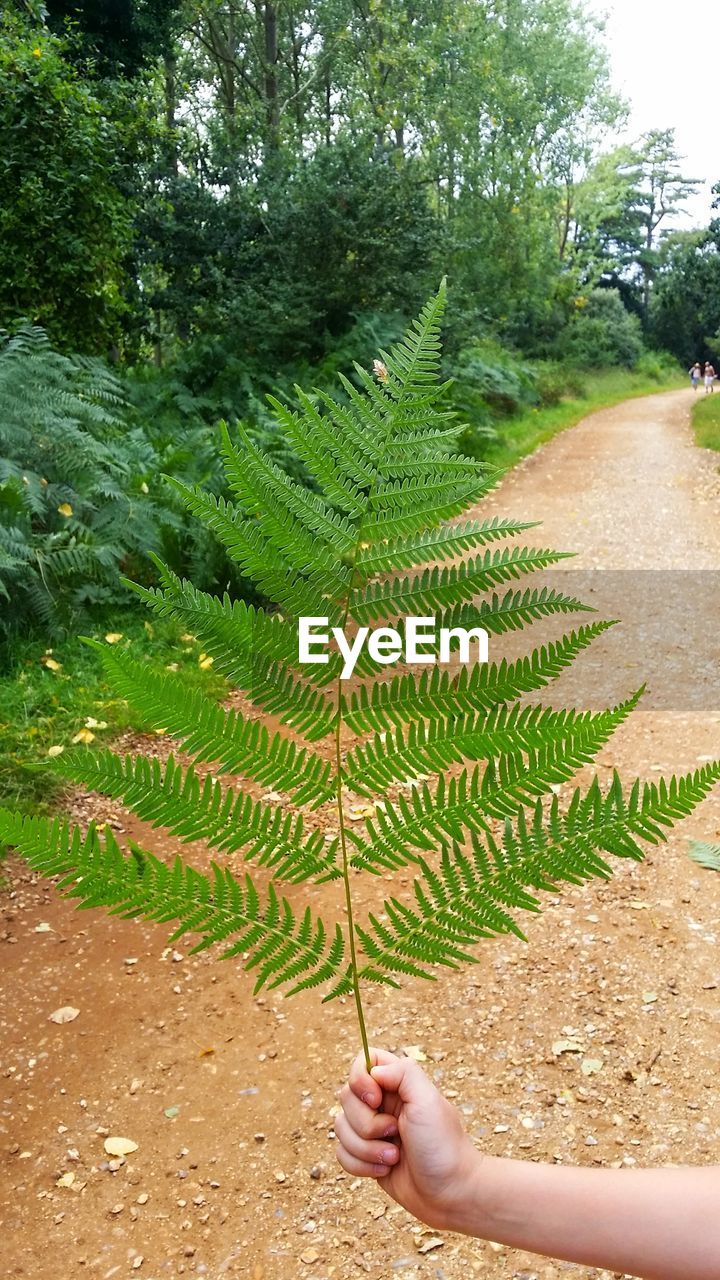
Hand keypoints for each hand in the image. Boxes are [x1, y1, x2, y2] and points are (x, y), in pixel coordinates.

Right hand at [335, 1047, 481, 1230]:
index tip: (376, 1100)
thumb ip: (403, 1073)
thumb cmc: (443, 1146)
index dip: (360, 1080)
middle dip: (366, 1124)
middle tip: (395, 1133)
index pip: (362, 1063)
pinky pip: (342, 1154)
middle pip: (346, 1098)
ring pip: (340, 1128)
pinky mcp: (366, 1157)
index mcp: (398, 1085)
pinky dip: (360, 1165)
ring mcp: (373, 1131)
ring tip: (394, 1157)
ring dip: (365, 1148)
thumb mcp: (428, 1100)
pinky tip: (385, 1170)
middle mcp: (383, 1104)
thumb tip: (374, 1071)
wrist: (450, 1194)